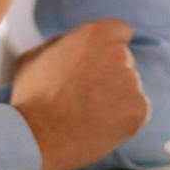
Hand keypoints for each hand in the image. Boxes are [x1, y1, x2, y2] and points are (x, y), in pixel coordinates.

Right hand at [12, 18, 149, 169]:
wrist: (37, 138)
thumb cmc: (30, 98)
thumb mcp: (34, 56)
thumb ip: (60, 44)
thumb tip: (70, 44)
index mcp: (95, 34)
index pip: (120, 31)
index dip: (109, 47)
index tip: (100, 62)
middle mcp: (119, 54)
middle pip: (125, 61)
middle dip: (111, 74)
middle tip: (88, 96)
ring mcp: (132, 82)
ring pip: (131, 87)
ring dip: (117, 98)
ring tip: (90, 115)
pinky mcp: (139, 109)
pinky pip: (137, 111)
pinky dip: (125, 120)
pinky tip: (101, 127)